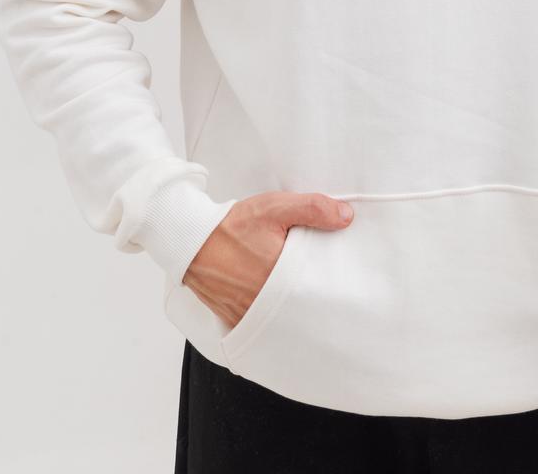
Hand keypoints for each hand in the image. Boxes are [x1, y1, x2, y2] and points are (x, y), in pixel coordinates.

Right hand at [182, 191, 353, 329]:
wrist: (191, 240)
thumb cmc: (233, 226)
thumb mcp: (275, 208)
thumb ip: (312, 209)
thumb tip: (346, 217)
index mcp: (281, 277)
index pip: (318, 288)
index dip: (331, 284)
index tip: (341, 280)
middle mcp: (265, 303)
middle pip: (303, 309)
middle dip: (314, 301)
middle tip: (327, 293)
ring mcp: (249, 316)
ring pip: (284, 321)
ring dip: (295, 311)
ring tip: (306, 300)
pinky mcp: (236, 321)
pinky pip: (262, 328)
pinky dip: (273, 320)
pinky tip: (281, 309)